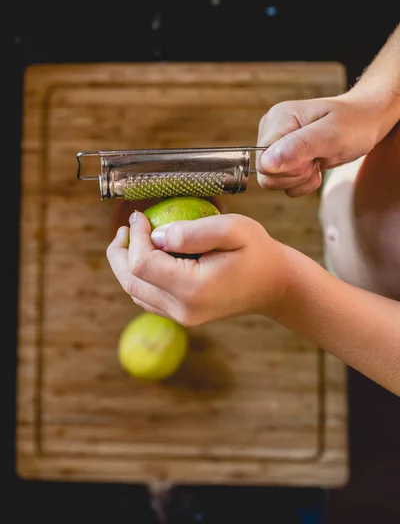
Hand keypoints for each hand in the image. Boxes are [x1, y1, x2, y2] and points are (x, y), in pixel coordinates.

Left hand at [106, 211, 288, 325]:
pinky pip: (147, 298)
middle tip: (123, 228)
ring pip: (135, 292)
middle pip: (131, 282)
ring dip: (125, 266)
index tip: (140, 216)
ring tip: (129, 239)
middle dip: (119, 253)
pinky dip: (138, 277)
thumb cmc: (257, 252)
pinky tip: (144, 257)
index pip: (142, 264)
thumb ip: (194, 231)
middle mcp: (183, 309)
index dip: (134, 237)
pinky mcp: (183, 317)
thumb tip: (157, 235)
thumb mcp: (234, 229)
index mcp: (193, 288)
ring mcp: (182, 317)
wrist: (274, 285)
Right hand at [256, 91, 384, 196]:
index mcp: (277, 120)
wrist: (366, 122)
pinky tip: (316, 166)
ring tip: (318, 161)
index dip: (290, 168)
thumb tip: (266, 164)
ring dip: (300, 179)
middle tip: (317, 159)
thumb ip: (299, 147)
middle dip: (296, 175)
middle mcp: (271, 131)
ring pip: (273, 181)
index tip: (313, 156)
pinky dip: (302, 182)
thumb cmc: (353, 123)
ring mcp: (276, 145)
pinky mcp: (283, 157)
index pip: (264, 162)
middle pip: (266, 174)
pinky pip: (283, 183)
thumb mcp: (332, 134)